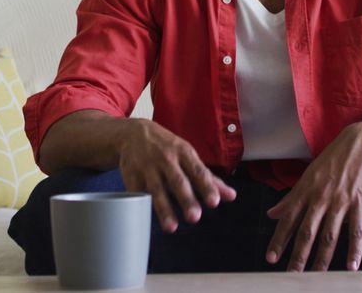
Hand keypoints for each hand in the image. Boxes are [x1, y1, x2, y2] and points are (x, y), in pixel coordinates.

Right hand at [118, 119, 236, 232]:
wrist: (133, 133)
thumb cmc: (167, 147)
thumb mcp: (188, 156)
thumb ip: (208, 178)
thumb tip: (231, 196)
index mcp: (184, 152)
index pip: (198, 172)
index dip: (206, 187)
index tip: (214, 203)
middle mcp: (166, 159)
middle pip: (177, 181)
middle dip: (186, 199)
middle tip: (195, 217)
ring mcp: (147, 166)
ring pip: (156, 190)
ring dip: (164, 209)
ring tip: (171, 227)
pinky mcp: (130, 174)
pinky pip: (137, 192)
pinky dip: (141, 205)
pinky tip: (146, 218)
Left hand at [265, 123, 361, 271]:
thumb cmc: (334, 160)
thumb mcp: (308, 176)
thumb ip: (290, 198)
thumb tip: (271, 213)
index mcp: (305, 191)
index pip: (288, 219)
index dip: (279, 240)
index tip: (271, 258)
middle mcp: (320, 198)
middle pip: (307, 232)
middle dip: (298, 256)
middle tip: (291, 274)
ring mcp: (340, 202)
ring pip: (329, 236)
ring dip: (322, 259)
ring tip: (317, 277)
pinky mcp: (359, 204)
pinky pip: (356, 231)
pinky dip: (354, 250)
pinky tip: (351, 265)